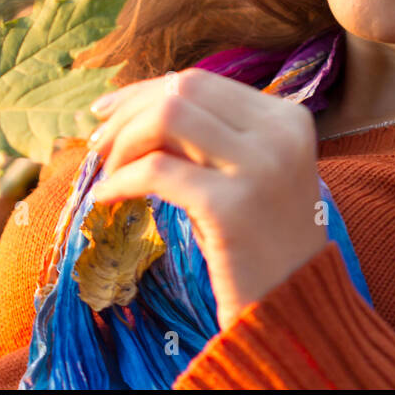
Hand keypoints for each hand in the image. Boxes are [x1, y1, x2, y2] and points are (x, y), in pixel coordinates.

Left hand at [87, 69, 327, 329]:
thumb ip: (208, 139)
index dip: (144, 91)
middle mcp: (279, 134)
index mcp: (286, 119)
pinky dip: (120, 180)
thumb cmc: (262, 247)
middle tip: (98, 145)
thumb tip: (134, 109)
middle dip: (128, 111)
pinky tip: (106, 199)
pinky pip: (156, 170)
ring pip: (168, 116)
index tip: (106, 113)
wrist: (296, 313)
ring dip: (125, 140)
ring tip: (108, 174)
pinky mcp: (232, 207)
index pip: (200, 81)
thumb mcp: (247, 176)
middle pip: (182, 89)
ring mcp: (261, 167)